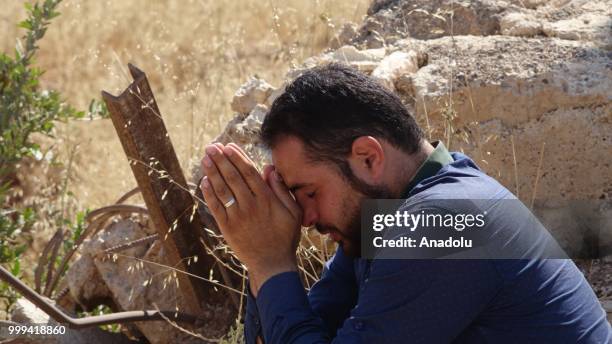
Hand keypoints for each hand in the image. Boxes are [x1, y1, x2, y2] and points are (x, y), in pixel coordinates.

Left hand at [199, 143, 301, 295]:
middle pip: (233, 177)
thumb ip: (281, 189)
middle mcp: (250, 205)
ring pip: (222, 189)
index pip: (249, 173)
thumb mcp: (293, 212)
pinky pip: (215, 207)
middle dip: (221, 160)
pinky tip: (204, 181)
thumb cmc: (285, 237)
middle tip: (212, 146)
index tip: (228, 146)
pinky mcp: (227, 228)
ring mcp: (237, 217)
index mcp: (266, 199)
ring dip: (212, 172)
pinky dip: (208, 193)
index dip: (237, 158)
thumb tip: (270, 169)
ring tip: (205, 158)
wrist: (272, 264)